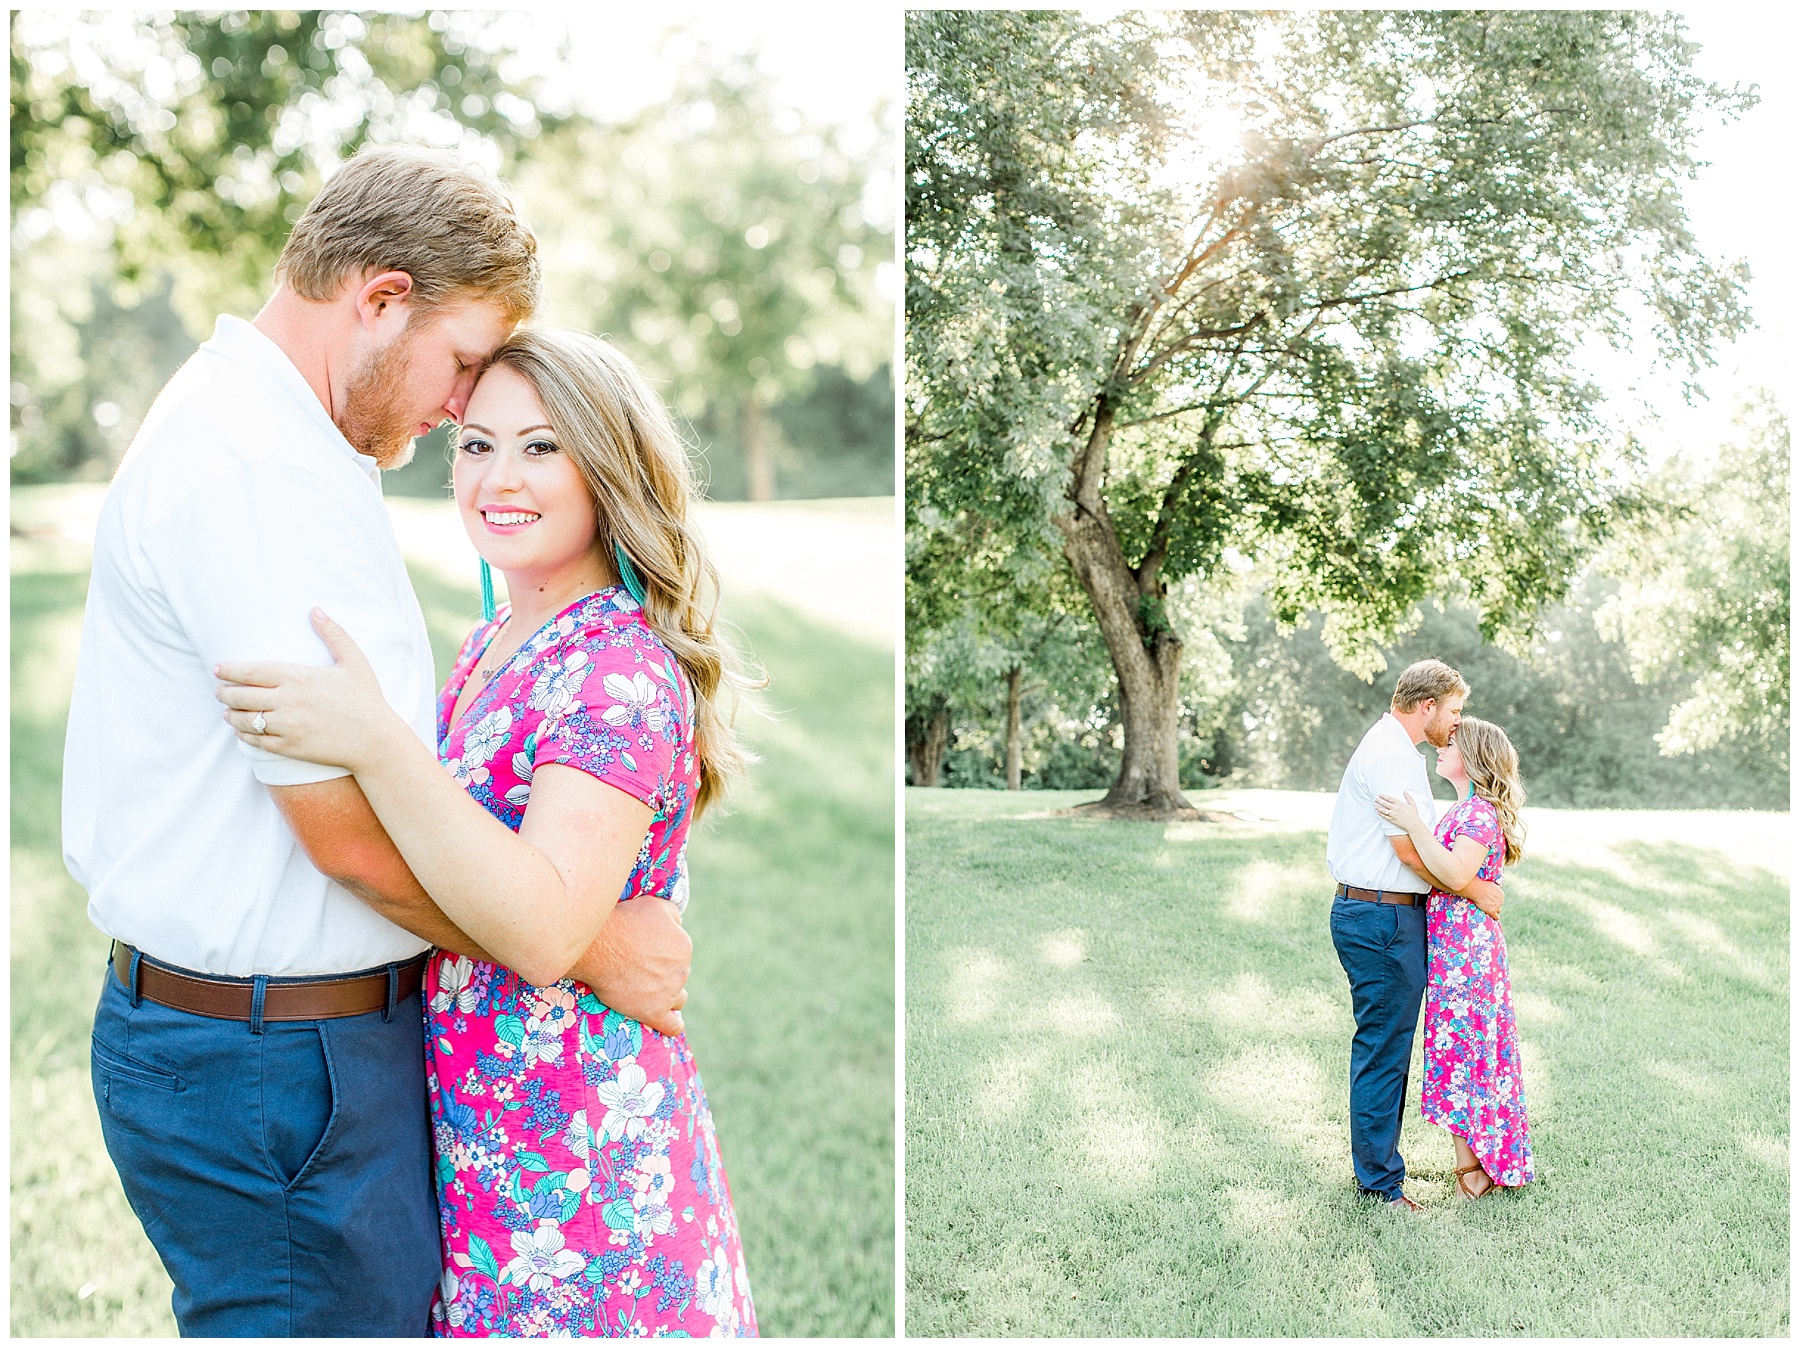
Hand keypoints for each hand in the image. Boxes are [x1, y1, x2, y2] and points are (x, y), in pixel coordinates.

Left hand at [215, 609, 405, 772]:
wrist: (375, 740)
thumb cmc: (366, 699)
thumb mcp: (354, 661)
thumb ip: (333, 634)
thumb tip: (315, 609)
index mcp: (298, 677)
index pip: (250, 671)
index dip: (229, 670)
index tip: (218, 669)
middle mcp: (287, 701)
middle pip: (240, 696)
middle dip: (224, 693)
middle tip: (219, 691)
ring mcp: (287, 726)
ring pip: (244, 720)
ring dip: (230, 714)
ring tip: (227, 711)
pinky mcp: (289, 747)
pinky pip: (256, 741)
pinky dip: (243, 735)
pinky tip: (242, 730)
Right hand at [570, 896, 690, 1036]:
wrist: (600, 946)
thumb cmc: (625, 922)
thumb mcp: (656, 905)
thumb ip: (674, 915)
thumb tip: (679, 925)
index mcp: (684, 947)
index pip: (680, 954)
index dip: (663, 953)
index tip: (646, 952)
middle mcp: (681, 972)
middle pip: (678, 976)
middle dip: (665, 974)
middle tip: (641, 970)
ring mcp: (668, 993)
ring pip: (678, 999)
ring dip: (670, 997)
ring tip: (653, 994)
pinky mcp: (652, 1012)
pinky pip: (672, 1026)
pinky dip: (673, 1025)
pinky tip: (671, 1023)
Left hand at [1374, 792, 1424, 834]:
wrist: (1413, 825)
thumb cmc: (1414, 814)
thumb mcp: (1412, 804)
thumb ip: (1408, 797)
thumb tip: (1405, 791)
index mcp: (1399, 804)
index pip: (1389, 798)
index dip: (1384, 796)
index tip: (1379, 795)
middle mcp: (1395, 808)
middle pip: (1385, 804)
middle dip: (1379, 801)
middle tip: (1375, 799)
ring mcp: (1393, 814)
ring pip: (1383, 810)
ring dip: (1378, 808)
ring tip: (1375, 806)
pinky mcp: (1392, 820)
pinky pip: (1384, 816)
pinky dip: (1381, 814)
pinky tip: (1378, 813)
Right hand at [1464, 880, 1503, 920]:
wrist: (1476, 890)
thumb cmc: (1481, 885)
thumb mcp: (1491, 885)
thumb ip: (1494, 889)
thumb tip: (1494, 890)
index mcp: (1501, 894)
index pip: (1500, 899)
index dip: (1495, 899)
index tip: (1490, 899)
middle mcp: (1500, 901)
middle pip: (1499, 904)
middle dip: (1494, 904)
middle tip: (1488, 903)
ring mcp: (1496, 907)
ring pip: (1498, 910)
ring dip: (1495, 910)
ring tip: (1490, 910)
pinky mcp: (1491, 911)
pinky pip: (1496, 917)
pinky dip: (1496, 917)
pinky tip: (1495, 918)